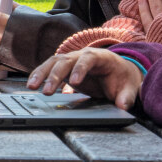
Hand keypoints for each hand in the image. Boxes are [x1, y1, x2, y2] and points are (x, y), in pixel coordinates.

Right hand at [26, 48, 142, 110]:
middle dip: (55, 75)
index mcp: (100, 57)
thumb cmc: (123, 78)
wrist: (119, 71)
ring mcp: (72, 60)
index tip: (74, 82)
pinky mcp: (65, 68)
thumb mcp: (129, 87)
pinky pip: (50, 68)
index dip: (80, 69)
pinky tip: (32, 84)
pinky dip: (41, 75)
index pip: (88, 59)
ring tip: (32, 86)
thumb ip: (126, 97)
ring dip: (42, 73)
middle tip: (47, 91)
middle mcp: (83, 55)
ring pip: (54, 62)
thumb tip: (122, 106)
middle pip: (66, 60)